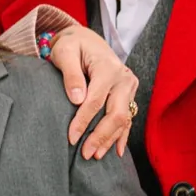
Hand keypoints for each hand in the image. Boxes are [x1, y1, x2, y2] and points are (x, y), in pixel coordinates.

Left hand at [46, 26, 140, 159]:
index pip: (96, 100)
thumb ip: (71, 75)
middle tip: (85, 153)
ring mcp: (129, 87)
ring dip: (110, 139)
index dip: (83, 121)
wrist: (87, 39)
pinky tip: (117, 151)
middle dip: (101, 136)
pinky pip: (128, 118)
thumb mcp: (65, 53)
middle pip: (116, 113)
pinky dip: (122, 135)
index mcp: (108, 67)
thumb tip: (76, 100)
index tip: (71, 138)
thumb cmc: (72, 45)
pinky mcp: (129, 94)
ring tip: (95, 155)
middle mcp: (123, 78)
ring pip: (124, 119)